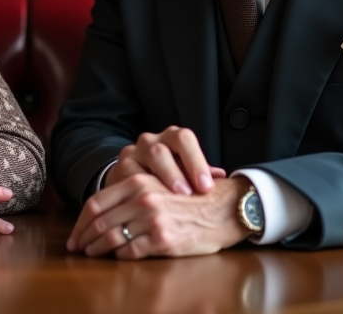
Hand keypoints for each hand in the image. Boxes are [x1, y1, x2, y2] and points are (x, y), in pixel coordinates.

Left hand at [66, 173, 250, 258]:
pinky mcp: (163, 240)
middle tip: (77, 249)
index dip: (80, 223)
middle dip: (84, 239)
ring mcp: (152, 220)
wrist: (222, 209)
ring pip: (112, 238)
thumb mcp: (157, 186)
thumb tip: (98, 214)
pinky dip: (119, 257)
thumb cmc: (188, 198)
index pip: (96, 203)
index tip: (75, 235)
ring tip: (92, 255)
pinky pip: (131, 252)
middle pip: (99, 222)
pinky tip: (117, 258)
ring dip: (98, 250)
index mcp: (137, 182)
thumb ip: (130, 194)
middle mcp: (142, 199)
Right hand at [105, 127, 226, 194]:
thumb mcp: (185, 172)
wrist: (133, 180)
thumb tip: (222, 177)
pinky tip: (149, 204)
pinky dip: (141, 191)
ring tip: (171, 199)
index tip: (206, 186)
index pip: (184, 139)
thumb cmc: (167, 178)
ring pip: (146, 160)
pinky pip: (130, 177)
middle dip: (176, 172)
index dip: (196, 161)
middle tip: (187, 193)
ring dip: (161, 179)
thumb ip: (201, 173)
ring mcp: (134, 152)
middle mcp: (152, 140)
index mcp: (172, 138)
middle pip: (162, 149)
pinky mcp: (120, 167)